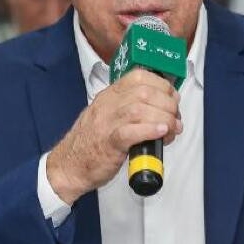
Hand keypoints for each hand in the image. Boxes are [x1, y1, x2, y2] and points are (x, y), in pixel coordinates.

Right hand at [46, 68, 181, 202]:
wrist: (68, 166)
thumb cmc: (91, 143)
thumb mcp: (108, 115)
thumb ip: (130, 108)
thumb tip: (162, 108)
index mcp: (109, 96)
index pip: (138, 77)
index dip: (162, 85)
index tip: (172, 98)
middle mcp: (107, 106)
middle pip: (144, 93)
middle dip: (167, 104)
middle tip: (175, 119)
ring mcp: (106, 124)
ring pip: (139, 109)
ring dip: (163, 118)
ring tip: (172, 129)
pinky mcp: (108, 144)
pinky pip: (129, 131)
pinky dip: (149, 130)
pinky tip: (160, 133)